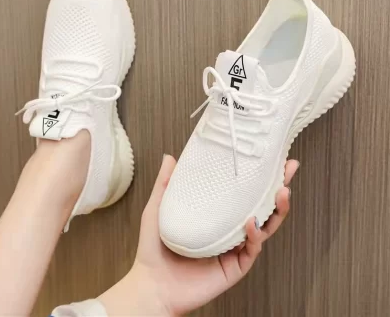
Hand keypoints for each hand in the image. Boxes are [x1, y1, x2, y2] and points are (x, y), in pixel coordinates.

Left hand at [100, 155, 298, 315]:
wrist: (152, 284)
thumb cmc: (153, 248)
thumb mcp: (159, 207)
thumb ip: (166, 183)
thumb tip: (170, 157)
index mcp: (216, 215)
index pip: (241, 192)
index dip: (256, 176)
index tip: (268, 158)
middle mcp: (229, 229)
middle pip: (261, 206)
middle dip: (278, 187)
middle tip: (288, 169)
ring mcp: (234, 247)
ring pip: (265, 227)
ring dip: (277, 209)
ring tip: (282, 191)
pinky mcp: (235, 266)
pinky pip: (251, 249)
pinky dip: (255, 235)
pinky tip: (252, 222)